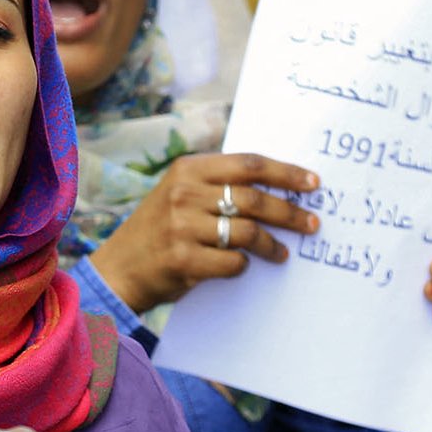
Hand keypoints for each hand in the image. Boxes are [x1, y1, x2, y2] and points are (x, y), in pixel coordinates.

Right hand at [89, 153, 320, 314]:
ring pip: (248, 232)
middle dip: (290, 212)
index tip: (312, 184)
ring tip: (281, 253)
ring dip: (272, 245)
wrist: (120, 268)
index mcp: (187, 169)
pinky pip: (233, 261)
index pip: (248, 164)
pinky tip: (242, 266)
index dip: (285, 173)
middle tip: (311, 224)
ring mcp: (182, 226)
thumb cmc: (159, 230)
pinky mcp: (184, 258)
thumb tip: (277, 187)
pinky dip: (243, 266)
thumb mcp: (180, 194)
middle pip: (255, 199)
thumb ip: (218, 185)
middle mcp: (184, 193)